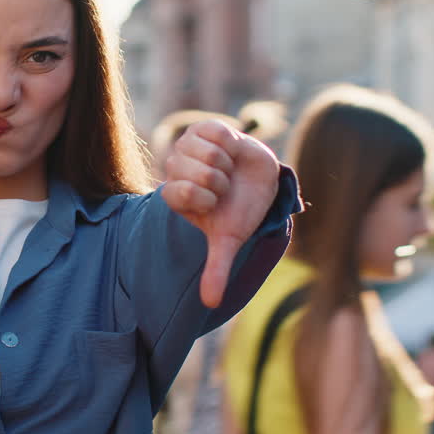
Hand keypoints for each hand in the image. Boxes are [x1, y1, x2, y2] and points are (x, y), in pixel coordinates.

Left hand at [162, 119, 279, 307]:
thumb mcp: (229, 240)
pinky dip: (230, 143)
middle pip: (194, 174)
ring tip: (228, 169)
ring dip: (225, 163)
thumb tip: (210, 304)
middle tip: (223, 186)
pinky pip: (215, 132)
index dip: (204, 198)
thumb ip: (216, 269)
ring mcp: (187, 147)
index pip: (177, 193)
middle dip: (218, 183)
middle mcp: (175, 170)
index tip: (214, 203)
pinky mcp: (203, 128)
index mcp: (174, 195)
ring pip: (205, 154)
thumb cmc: (239, 211)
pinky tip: (231, 150)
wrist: (259, 182)